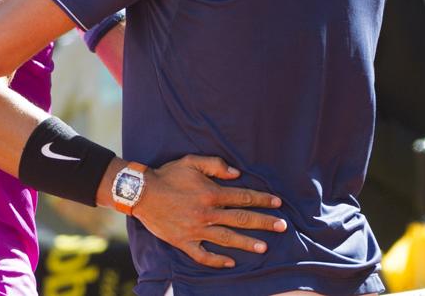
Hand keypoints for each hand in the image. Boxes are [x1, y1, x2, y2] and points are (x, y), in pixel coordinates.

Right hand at [133, 155, 286, 268]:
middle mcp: (207, 213)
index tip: (277, 203)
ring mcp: (196, 230)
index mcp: (211, 193)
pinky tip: (230, 262)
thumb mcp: (191, 161)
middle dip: (264, 222)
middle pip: (241, 219)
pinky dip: (217, 260)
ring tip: (264, 247)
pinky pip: (203, 255)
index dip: (262, 199)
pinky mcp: (184, 242)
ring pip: (227, 239)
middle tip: (282, 226)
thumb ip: (216, 165)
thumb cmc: (167, 175)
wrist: (141, 192)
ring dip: (247, 243)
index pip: (243, 197)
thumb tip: (237, 174)